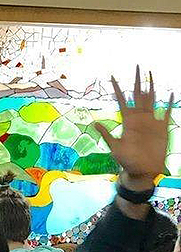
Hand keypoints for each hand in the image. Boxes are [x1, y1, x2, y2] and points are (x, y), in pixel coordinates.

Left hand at [95, 66, 172, 189]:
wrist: (143, 171)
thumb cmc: (127, 161)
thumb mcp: (115, 148)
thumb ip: (107, 134)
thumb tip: (94, 124)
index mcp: (128, 122)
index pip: (121, 100)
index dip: (116, 89)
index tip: (112, 76)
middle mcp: (139, 118)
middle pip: (138, 95)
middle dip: (137, 81)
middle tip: (137, 65)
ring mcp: (151, 121)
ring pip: (152, 99)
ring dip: (151, 86)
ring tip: (150, 74)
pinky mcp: (162, 127)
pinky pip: (167, 111)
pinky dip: (169, 102)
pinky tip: (170, 93)